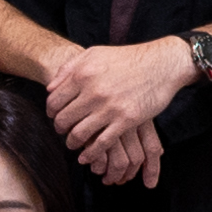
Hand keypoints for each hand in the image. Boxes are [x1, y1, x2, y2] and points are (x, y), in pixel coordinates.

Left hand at [40, 39, 187, 179]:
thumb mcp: (94, 54)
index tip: (54, 116)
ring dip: (72, 143)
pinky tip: (86, 157)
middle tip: (62, 131)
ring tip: (73, 143)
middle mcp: (93, 92)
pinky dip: (91, 153)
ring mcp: (110, 107)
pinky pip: (102, 143)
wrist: (161, 64)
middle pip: (64, 119)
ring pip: (79, 134)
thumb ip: (69, 68)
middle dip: (59, 129)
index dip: (51, 112)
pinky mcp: (126, 120)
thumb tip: (50, 88)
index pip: (54, 101)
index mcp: (83, 74)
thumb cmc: (127, 58)